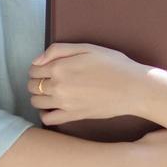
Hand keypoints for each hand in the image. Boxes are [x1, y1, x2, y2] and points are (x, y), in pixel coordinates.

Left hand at [28, 42, 146, 126]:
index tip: (45, 68)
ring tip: (50, 92)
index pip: (33, 70)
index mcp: (59, 67)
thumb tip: (37, 60)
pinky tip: (53, 108)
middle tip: (48, 79)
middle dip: (36, 81)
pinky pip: (48, 119)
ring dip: (39, 96)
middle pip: (32, 86)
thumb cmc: (113, 64)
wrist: (133, 88)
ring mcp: (64, 104)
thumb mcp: (87, 47)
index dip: (37, 68)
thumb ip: (58, 50)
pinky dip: (45, 114)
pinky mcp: (73, 116)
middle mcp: (58, 86)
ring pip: (36, 102)